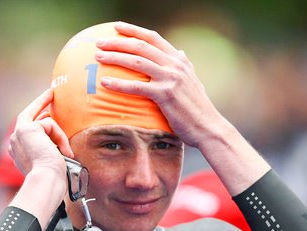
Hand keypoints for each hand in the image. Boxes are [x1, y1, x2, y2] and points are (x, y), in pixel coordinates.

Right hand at [9, 88, 73, 175]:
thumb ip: (48, 149)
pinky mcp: (28, 128)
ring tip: (66, 152)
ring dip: (59, 135)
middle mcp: (15, 140)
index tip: (44, 111)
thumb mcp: (49, 161)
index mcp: (18, 150)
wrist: (45, 179)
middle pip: (28, 115)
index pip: (27, 129)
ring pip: (45, 122)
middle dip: (40, 102)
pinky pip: (50, 124)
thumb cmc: (51, 177)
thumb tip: (57, 141)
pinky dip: (60, 136)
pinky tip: (63, 151)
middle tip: (51, 93)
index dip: (36, 118)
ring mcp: (19, 133)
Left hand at [95, 21, 226, 147]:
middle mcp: (175, 65)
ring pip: (136, 62)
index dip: (133, 30)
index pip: (153, 38)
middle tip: (99, 42)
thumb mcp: (193, 82)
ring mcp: (171, 78)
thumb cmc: (198, 109)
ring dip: (114, 57)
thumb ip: (184, 67)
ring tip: (98, 57)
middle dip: (117, 41)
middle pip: (141, 46)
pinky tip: (104, 83)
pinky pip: (136, 86)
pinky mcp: (165, 95)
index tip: (116, 27)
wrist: (209, 127)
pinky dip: (119, 84)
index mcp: (180, 60)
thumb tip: (180, 52)